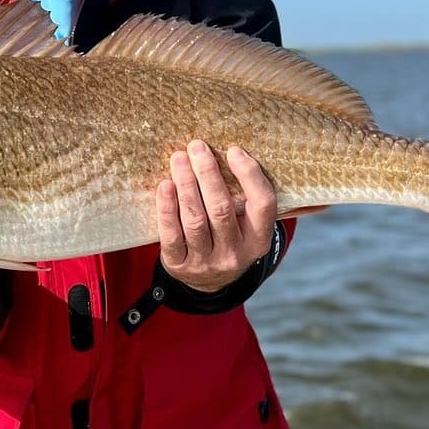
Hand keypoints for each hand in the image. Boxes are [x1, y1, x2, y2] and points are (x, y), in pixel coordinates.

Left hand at [156, 141, 275, 293]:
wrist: (208, 281)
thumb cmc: (228, 237)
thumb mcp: (245, 225)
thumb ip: (243, 197)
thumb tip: (228, 152)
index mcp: (258, 240)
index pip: (262, 205)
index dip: (249, 176)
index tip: (234, 150)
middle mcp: (235, 254)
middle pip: (221, 209)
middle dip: (208, 174)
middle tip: (197, 147)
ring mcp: (206, 262)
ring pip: (195, 219)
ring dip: (186, 184)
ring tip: (179, 159)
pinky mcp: (179, 265)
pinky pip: (171, 234)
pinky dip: (167, 208)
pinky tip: (165, 186)